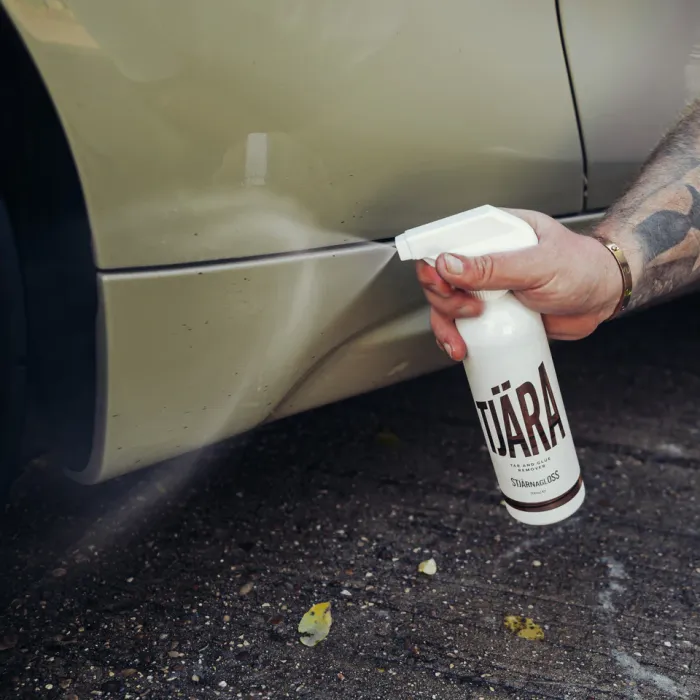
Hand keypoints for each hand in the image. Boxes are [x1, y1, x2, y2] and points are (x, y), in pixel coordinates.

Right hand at [416, 208, 624, 360]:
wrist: (603, 297)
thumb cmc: (581, 268)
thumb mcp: (539, 265)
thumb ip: (494, 266)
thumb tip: (449, 263)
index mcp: (494, 233)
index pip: (447, 239)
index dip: (434, 261)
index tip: (440, 281)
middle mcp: (484, 258)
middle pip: (439, 275)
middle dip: (443, 298)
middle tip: (468, 311)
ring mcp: (485, 287)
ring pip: (445, 303)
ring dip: (445, 323)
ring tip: (462, 339)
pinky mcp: (491, 313)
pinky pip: (461, 324)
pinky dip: (455, 338)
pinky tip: (461, 347)